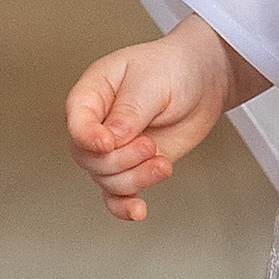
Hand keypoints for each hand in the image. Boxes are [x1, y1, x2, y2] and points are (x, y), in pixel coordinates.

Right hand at [65, 20, 240, 223]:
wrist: (202, 81)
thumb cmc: (172, 68)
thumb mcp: (150, 82)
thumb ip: (129, 112)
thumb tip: (112, 140)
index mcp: (93, 93)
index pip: (76, 122)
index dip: (88, 138)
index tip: (109, 143)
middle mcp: (98, 123)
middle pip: (89, 158)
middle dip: (121, 160)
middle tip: (150, 146)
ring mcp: (115, 148)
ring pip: (106, 179)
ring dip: (135, 178)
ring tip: (161, 162)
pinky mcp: (133, 166)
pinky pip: (117, 195)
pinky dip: (125, 206)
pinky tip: (139, 210)